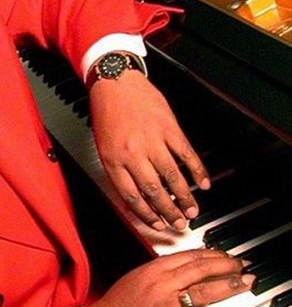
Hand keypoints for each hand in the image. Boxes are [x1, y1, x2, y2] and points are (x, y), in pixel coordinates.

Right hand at [86, 249, 253, 306]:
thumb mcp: (134, 280)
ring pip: (202, 291)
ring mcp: (164, 306)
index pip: (190, 256)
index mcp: (153, 270)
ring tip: (244, 284)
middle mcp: (161, 284)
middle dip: (227, 266)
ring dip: (228, 286)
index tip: (227, 257)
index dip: (213, 255)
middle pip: (201, 269)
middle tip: (242, 267)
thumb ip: (158, 274)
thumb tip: (179, 272)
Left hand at [89, 71, 209, 229]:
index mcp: (113, 160)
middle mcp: (133, 153)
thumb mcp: (104, 147)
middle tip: (180, 223)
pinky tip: (203, 183)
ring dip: (185, 197)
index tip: (157, 224)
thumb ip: (119, 171)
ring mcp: (153, 140)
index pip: (131, 196)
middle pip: (154, 191)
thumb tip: (134, 198)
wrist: (115, 82)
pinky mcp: (169, 128)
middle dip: (169, 211)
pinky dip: (197, 170)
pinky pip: (186, 154)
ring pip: (172, 176)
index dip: (146, 215)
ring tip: (192, 210)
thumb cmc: (107, 114)